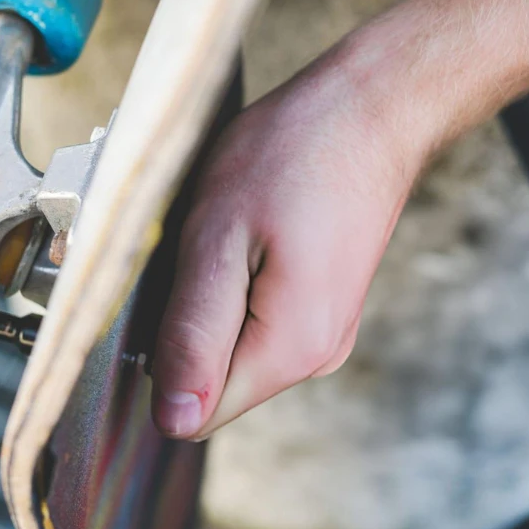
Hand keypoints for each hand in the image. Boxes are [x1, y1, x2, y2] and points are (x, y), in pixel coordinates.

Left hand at [151, 39, 436, 439]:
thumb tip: (173, 420)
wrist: (369, 108)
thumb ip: (193, 333)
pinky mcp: (322, 308)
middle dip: (182, 329)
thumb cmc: (293, 154)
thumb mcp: (218, 237)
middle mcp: (316, 356)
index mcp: (289, 349)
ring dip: (207, 304)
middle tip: (192, 249)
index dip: (159, 364)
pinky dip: (232, 290)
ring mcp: (325, 333)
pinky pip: (255, 325)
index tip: (160, 293)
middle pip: (214, 384)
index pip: (196, 414)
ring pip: (233, 352)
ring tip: (222, 235)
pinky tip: (243, 237)